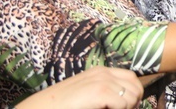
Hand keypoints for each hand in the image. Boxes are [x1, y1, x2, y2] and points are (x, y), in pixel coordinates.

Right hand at [15, 66, 141, 108]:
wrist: (40, 108)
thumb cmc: (61, 105)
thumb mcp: (86, 95)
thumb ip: (104, 94)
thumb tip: (125, 102)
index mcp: (100, 72)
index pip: (131, 78)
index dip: (133, 94)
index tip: (127, 107)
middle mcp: (103, 73)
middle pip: (135, 85)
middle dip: (133, 101)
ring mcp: (102, 80)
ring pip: (132, 95)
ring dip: (126, 107)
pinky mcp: (99, 91)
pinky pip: (123, 103)